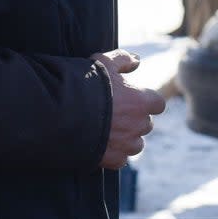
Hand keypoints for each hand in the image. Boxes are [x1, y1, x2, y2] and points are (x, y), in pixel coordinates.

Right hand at [94, 49, 166, 168]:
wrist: (60, 111)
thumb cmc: (83, 83)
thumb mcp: (102, 62)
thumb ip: (123, 59)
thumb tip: (137, 60)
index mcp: (140, 102)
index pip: (157, 103)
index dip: (144, 100)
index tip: (131, 97)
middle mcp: (138, 125)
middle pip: (145, 123)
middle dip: (133, 118)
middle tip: (112, 111)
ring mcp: (126, 144)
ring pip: (136, 143)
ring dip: (127, 137)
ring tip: (106, 128)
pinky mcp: (112, 159)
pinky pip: (121, 158)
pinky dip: (113, 152)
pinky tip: (99, 142)